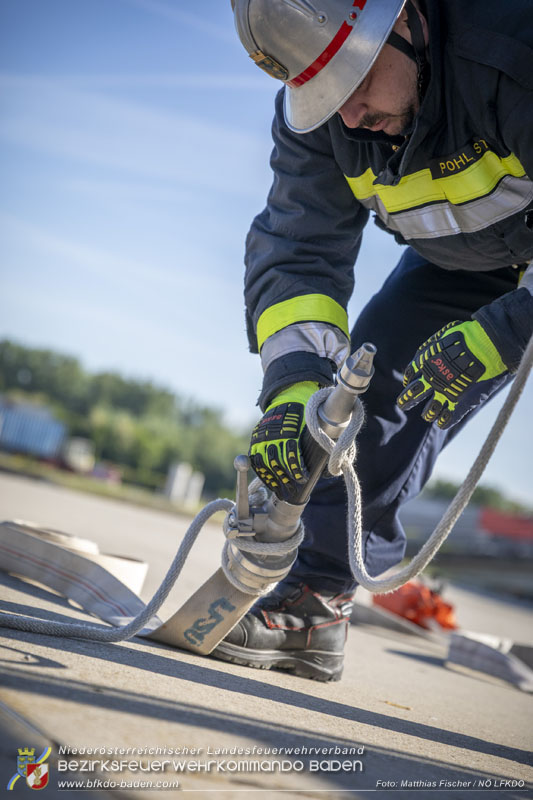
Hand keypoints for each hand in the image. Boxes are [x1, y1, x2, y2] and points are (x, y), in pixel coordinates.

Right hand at [249, 381, 317, 499]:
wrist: (288, 399)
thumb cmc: (306, 416)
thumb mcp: (315, 425)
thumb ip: (321, 446)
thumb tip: (329, 472)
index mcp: (290, 429)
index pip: (291, 452)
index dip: (297, 468)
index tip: (304, 478)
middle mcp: (273, 433)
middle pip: (277, 461)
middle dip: (286, 478)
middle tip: (293, 489)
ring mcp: (262, 437)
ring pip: (265, 463)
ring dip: (274, 479)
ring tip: (282, 491)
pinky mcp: (255, 440)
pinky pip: (256, 461)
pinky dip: (263, 474)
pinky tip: (270, 483)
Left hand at [397, 319, 507, 428]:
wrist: (483, 345)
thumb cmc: (466, 336)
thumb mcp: (442, 336)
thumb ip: (432, 346)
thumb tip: (424, 354)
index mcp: (425, 363)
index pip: (411, 373)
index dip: (409, 379)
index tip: (407, 383)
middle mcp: (431, 380)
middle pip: (414, 393)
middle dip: (406, 400)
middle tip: (402, 405)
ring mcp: (444, 392)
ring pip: (430, 410)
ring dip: (428, 413)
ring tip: (427, 416)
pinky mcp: (459, 402)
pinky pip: (448, 418)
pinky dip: (444, 421)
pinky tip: (441, 423)